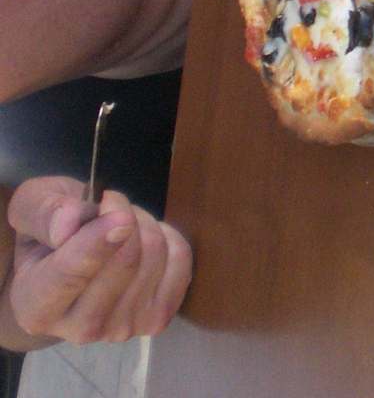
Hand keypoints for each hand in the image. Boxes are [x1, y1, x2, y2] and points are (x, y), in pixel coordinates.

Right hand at [4, 177, 191, 344]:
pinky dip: (169, 237)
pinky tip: (145, 239)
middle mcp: (77, 329)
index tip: (120, 217)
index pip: (69, 276)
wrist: (71, 265)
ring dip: (145, 224)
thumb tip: (68, 225)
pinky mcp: (155, 320)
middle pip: (125, 262)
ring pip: (155, 256)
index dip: (98, 243)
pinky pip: (180, 261)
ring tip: (123, 223)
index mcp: (35, 306)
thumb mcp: (31, 209)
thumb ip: (44, 212)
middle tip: (110, 204)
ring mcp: (121, 329)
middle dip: (125, 216)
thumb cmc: (48, 234)